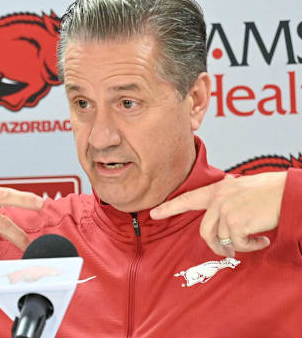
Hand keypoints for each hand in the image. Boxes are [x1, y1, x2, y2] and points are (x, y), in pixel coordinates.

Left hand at [150, 172, 286, 256]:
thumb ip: (225, 197)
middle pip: (204, 231)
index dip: (169, 207)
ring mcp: (226, 211)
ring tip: (251, 242)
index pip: (187, 199)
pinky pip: (237, 245)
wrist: (286, 191)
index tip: (153, 213)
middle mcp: (217, 200)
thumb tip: (218, 208)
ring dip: (236, 246)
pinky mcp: (237, 223)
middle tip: (226, 252)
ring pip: (220, 239)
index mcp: (216, 190)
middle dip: (215, 246)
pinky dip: (250, 247)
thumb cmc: (266, 190)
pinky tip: (261, 240)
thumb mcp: (239, 188)